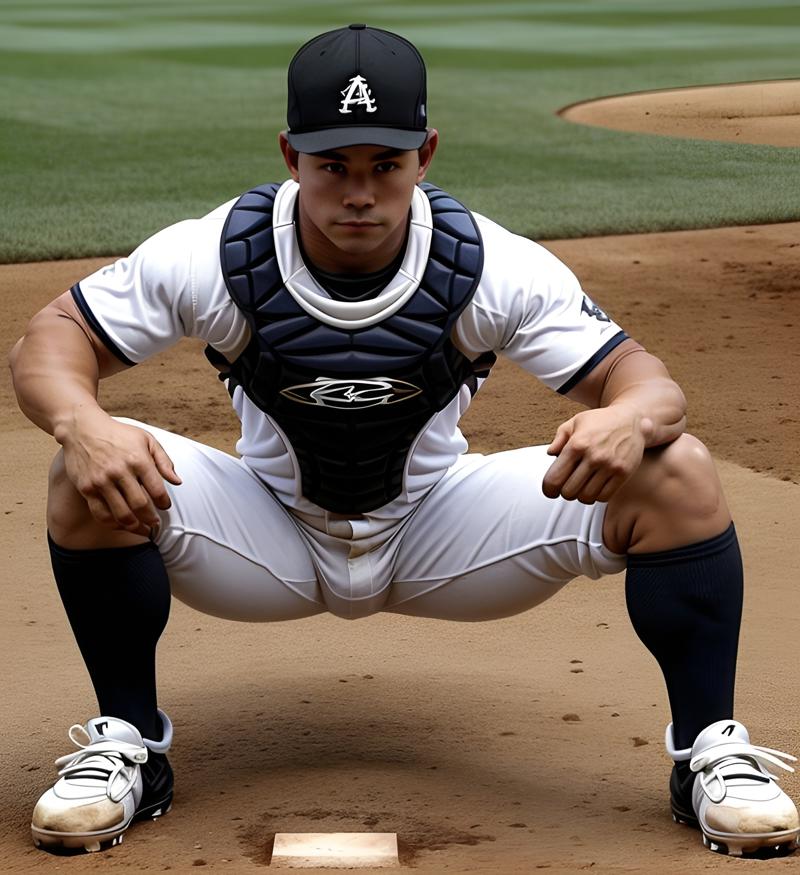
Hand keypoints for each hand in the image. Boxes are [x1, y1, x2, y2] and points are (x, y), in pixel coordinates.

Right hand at [59, 409, 181, 535]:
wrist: (82, 429)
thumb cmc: (118, 434)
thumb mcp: (147, 440)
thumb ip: (164, 461)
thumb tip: (177, 481)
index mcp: (138, 459)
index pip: (157, 490)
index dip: (164, 503)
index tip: (165, 506)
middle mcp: (120, 471)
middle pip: (140, 505)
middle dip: (151, 519)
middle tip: (155, 523)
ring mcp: (101, 482)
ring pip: (121, 514)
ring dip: (135, 527)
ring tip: (143, 529)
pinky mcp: (87, 489)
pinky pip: (101, 514)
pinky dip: (113, 524)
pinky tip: (122, 526)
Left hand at [542, 404, 652, 503]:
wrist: (631, 420)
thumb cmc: (600, 421)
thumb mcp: (576, 422)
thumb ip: (559, 438)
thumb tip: (550, 454)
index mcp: (577, 444)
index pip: (555, 478)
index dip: (548, 489)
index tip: (550, 491)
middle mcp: (593, 456)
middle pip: (569, 491)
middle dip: (564, 492)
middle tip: (566, 487)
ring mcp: (610, 465)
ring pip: (586, 497)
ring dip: (580, 495)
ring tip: (581, 487)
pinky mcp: (624, 473)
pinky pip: (604, 497)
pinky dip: (596, 496)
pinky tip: (594, 487)